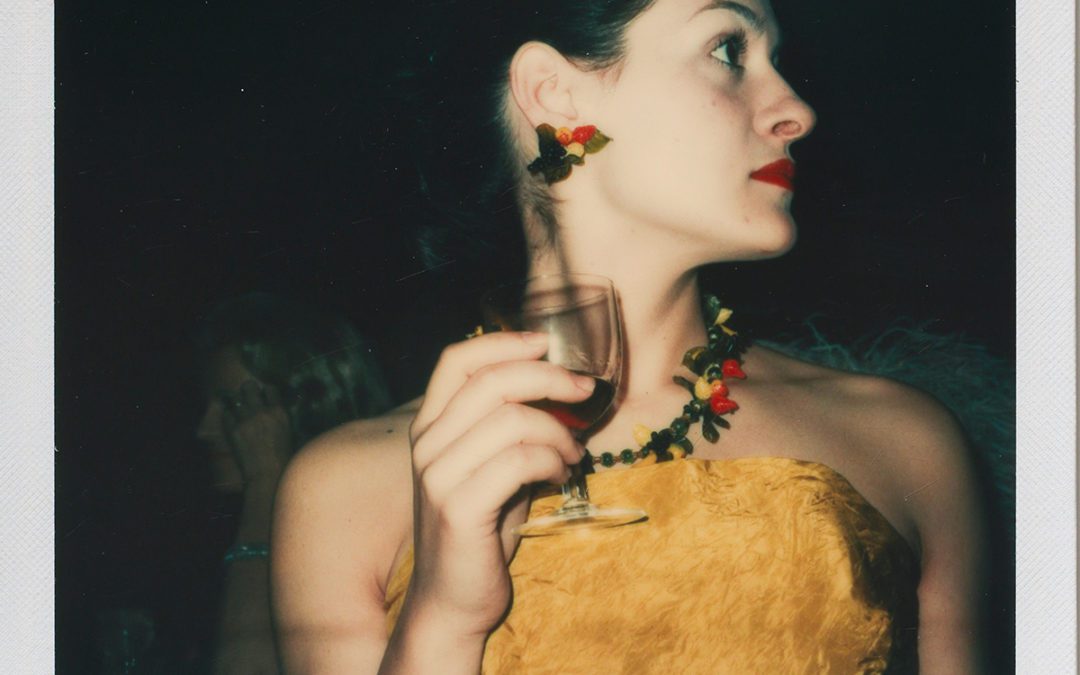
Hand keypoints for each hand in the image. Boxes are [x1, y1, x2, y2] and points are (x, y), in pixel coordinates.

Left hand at [222, 379, 292, 486]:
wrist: (268, 475)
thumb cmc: (284, 458)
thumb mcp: (289, 433)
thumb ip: (281, 417)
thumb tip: (274, 408)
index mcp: (279, 412)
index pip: (270, 388)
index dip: (265, 391)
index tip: (263, 395)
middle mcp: (262, 411)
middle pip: (249, 387)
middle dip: (248, 390)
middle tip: (247, 397)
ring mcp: (245, 419)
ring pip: (235, 398)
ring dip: (237, 403)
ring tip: (238, 409)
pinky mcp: (232, 429)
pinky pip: (226, 414)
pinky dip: (228, 416)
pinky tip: (232, 422)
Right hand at [403, 331, 592, 637]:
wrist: (453, 600)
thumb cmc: (481, 529)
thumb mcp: (490, 465)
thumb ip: (507, 425)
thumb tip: (561, 384)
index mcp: (430, 426)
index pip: (456, 359)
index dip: (504, 342)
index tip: (547, 342)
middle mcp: (427, 444)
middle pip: (491, 380)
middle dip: (549, 378)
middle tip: (586, 392)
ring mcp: (438, 475)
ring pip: (512, 420)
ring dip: (558, 432)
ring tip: (573, 454)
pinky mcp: (458, 507)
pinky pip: (519, 461)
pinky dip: (552, 462)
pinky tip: (561, 477)